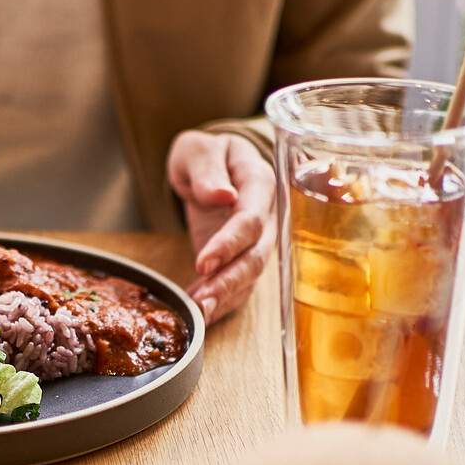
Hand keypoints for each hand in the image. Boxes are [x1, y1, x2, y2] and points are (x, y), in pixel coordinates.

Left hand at [167, 130, 275, 321]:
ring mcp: (260, 241)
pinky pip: (240, 286)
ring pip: (250, 275)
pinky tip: (202, 314)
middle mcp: (267, 216)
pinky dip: (222, 302)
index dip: (229, 244)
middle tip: (201, 301)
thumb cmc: (206, 155)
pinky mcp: (245, 258)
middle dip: (229, 281)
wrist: (213, 167)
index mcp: (259, 183)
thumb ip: (207, 169)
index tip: (203, 263)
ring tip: (199, 313)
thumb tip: (224, 195)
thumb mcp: (197, 150)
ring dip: (226, 297)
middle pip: (256, 255)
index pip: (251, 219)